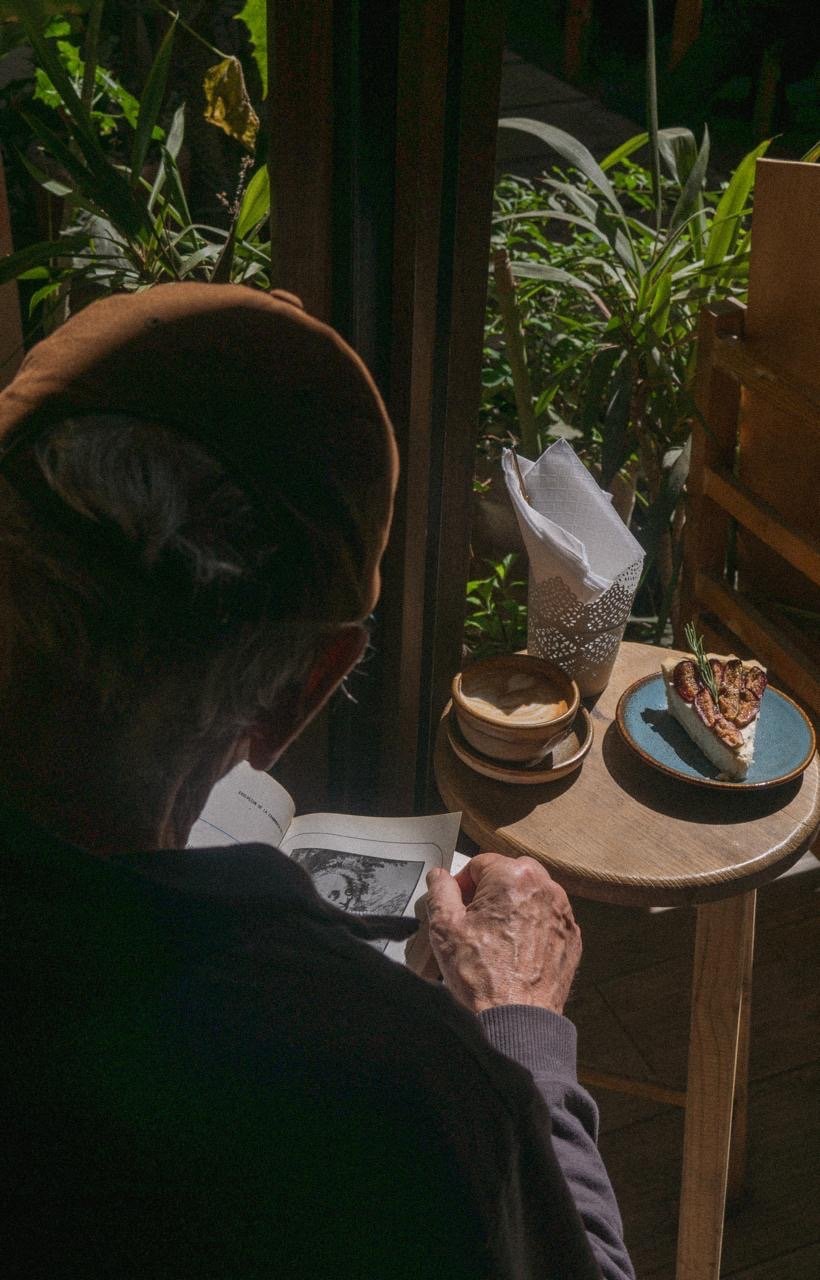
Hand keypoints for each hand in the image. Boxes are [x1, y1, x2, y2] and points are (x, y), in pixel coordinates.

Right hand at [424, 853, 581, 1014]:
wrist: (516, 1019)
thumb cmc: (481, 975)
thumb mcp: (444, 927)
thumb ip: (440, 891)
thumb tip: (440, 876)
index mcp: (513, 877)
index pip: (481, 863)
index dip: (463, 883)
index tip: (456, 904)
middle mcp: (545, 887)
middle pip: (511, 873)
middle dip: (491, 889)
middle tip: (475, 917)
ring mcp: (563, 912)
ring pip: (532, 895)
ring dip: (514, 906)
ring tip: (495, 936)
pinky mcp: (572, 937)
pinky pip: (548, 918)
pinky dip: (533, 926)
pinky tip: (515, 950)